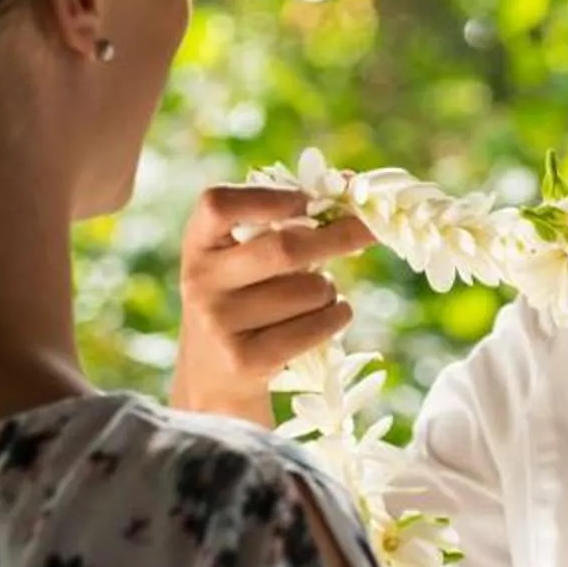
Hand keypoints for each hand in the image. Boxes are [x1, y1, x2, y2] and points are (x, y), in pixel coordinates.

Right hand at [172, 185, 375, 423]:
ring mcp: (219, 323)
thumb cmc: (245, 304)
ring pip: (311, 289)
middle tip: (369, 230)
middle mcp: (200, 280)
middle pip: (286, 248)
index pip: (219, 204)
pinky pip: (317, 325)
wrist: (213, 383)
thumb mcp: (241, 261)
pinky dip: (336, 317)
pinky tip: (327, 319)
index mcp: (198, 244)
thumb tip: (353, 183)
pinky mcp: (245, 361)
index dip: (268, 197)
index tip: (307, 201)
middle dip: (338, 236)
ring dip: (331, 289)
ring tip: (318, 297)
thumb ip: (281, 224)